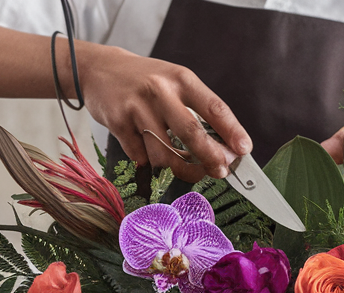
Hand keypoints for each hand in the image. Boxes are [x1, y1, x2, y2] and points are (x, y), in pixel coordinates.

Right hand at [80, 46, 250, 181]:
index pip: (214, 107)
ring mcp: (137, 108)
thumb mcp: (174, 82)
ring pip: (164, 154)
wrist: (99, 70)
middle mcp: (160, 92)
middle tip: (220, 170)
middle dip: (210, 157)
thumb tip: (223, 146)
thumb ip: (197, 109)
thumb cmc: (145, 81)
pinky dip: (150, 162)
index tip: (244, 149)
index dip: (232, 131)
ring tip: (185, 167)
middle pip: (191, 134)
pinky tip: (151, 152)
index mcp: (181, 79)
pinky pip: (141, 157)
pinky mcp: (118, 124)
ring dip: (179, 167)